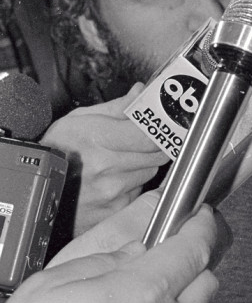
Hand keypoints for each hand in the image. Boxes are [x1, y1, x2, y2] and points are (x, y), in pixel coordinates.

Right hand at [42, 86, 163, 235]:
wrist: (33, 189)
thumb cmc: (55, 152)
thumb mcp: (78, 119)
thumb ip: (117, 107)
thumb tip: (141, 92)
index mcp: (99, 140)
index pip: (150, 134)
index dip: (162, 127)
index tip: (166, 122)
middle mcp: (107, 168)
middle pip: (157, 153)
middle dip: (154, 144)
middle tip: (143, 139)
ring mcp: (112, 192)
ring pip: (151, 171)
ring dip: (144, 164)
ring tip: (122, 159)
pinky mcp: (115, 209)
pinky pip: (139, 190)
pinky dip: (134, 182)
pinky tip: (115, 178)